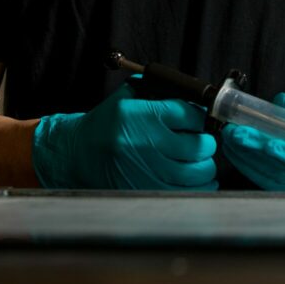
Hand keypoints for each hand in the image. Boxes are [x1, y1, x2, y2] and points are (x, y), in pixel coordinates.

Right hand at [31, 80, 216, 189]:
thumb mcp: (128, 96)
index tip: (201, 122)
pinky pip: (186, 191)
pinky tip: (196, 178)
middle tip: (202, 141)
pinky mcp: (146, 189)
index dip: (201, 118)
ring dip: (205, 166)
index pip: (191, 115)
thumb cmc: (106, 123)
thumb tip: (196, 96)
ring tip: (199, 160)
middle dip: (206, 142)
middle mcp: (145, 142)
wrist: (78, 153)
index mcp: (142, 115)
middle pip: (199, 145)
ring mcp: (146, 169)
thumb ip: (160, 91)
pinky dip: (199, 186)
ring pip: (197, 171)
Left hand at [221, 88, 284, 190]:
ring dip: (242, 152)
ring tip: (230, 134)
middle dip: (254, 148)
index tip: (270, 145)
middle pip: (275, 166)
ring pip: (261, 170)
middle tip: (238, 133)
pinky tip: (230, 146)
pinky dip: (240, 159)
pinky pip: (253, 173)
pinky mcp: (272, 182)